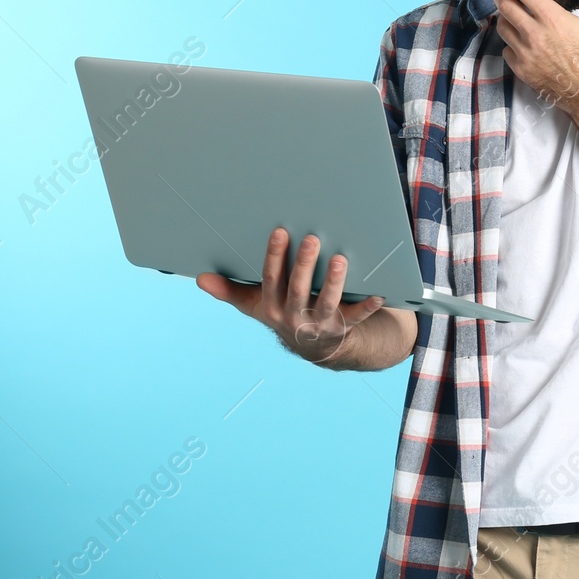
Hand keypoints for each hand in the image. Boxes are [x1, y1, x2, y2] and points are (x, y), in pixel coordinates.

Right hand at [197, 227, 384, 364]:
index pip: (271, 280)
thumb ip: (230, 291)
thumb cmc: (284, 313)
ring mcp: (320, 324)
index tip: (281, 232)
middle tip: (312, 239)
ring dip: (333, 283)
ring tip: (339, 259)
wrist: (316, 347)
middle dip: (303, 265)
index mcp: (272, 307)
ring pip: (326, 304)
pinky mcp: (344, 328)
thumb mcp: (255, 305)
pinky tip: (379, 294)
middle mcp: (294, 317)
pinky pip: (357, 318)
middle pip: (298, 290)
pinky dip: (367, 306)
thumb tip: (200, 279)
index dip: (274, 257)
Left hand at [489, 0, 578, 111]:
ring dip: (504, 16)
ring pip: (502, 27)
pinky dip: (510, 41)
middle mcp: (533, 34)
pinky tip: (520, 38)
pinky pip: (506, 49)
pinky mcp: (521, 70)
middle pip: (504, 5)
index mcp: (551, 18)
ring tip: (510, 11)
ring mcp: (525, 53)